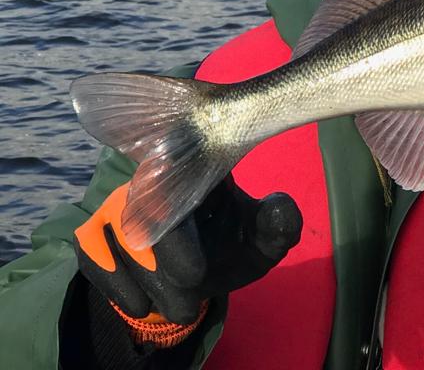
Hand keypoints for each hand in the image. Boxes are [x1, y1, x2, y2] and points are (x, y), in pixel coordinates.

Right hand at [74, 176, 301, 326]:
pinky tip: (141, 305)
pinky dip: (115, 283)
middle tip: (191, 298)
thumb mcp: (264, 241)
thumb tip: (280, 206)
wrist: (193, 276)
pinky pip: (92, 252)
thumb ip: (280, 225)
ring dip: (149, 280)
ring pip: (121, 235)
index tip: (194, 266)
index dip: (181, 204)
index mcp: (200, 166)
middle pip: (147, 209)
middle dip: (166, 264)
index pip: (183, 164)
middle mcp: (153, 175)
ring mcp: (118, 202)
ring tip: (182, 310)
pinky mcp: (92, 230)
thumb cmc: (233, 247)